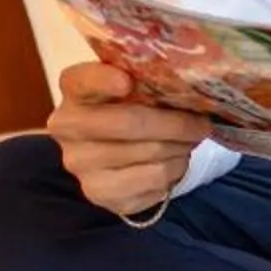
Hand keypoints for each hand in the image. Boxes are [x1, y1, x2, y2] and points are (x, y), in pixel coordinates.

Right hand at [48, 60, 211, 218]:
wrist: (109, 147)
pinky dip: (175, 170)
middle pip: (129, 123)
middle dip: (176, 123)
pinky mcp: (99, 193)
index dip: (104, 81)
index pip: (83, 81)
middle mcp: (68, 127)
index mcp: (74, 88)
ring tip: (189, 142)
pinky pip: (154, 182)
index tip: (127, 81)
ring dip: (181, 148)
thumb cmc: (126, 106)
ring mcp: (80, 164)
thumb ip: (148, 77)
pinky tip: (174, 161)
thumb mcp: (133, 83)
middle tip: (202, 124)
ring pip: (150, 154)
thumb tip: (192, 83)